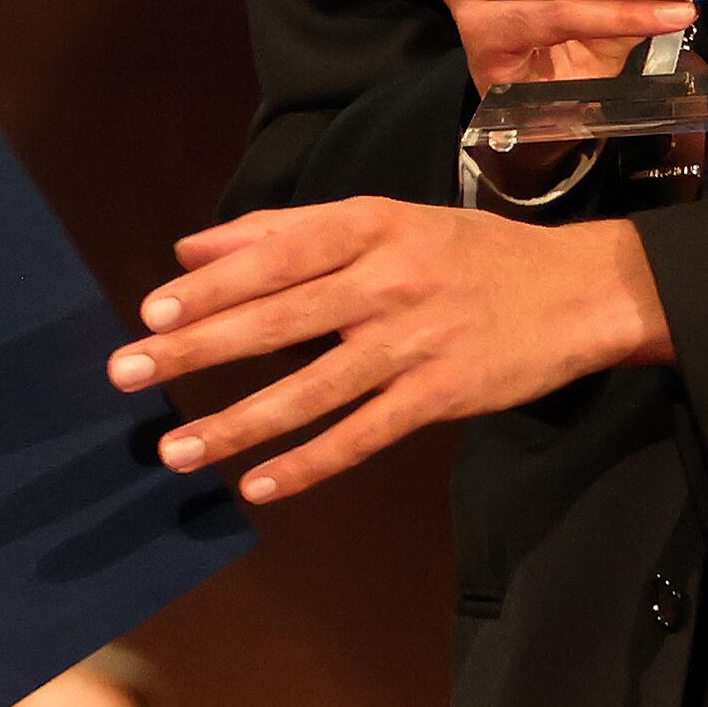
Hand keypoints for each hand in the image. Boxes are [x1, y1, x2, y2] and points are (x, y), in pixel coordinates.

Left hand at [107, 198, 672, 503]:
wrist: (579, 290)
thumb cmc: (466, 254)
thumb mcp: (386, 220)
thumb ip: (287, 231)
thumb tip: (191, 247)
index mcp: (371, 227)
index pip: (276, 254)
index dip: (213, 285)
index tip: (152, 312)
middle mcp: (389, 281)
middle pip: (279, 319)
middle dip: (197, 349)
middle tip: (128, 372)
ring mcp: (416, 342)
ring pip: (312, 389)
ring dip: (238, 423)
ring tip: (176, 449)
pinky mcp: (443, 396)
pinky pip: (363, 436)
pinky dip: (309, 464)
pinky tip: (259, 486)